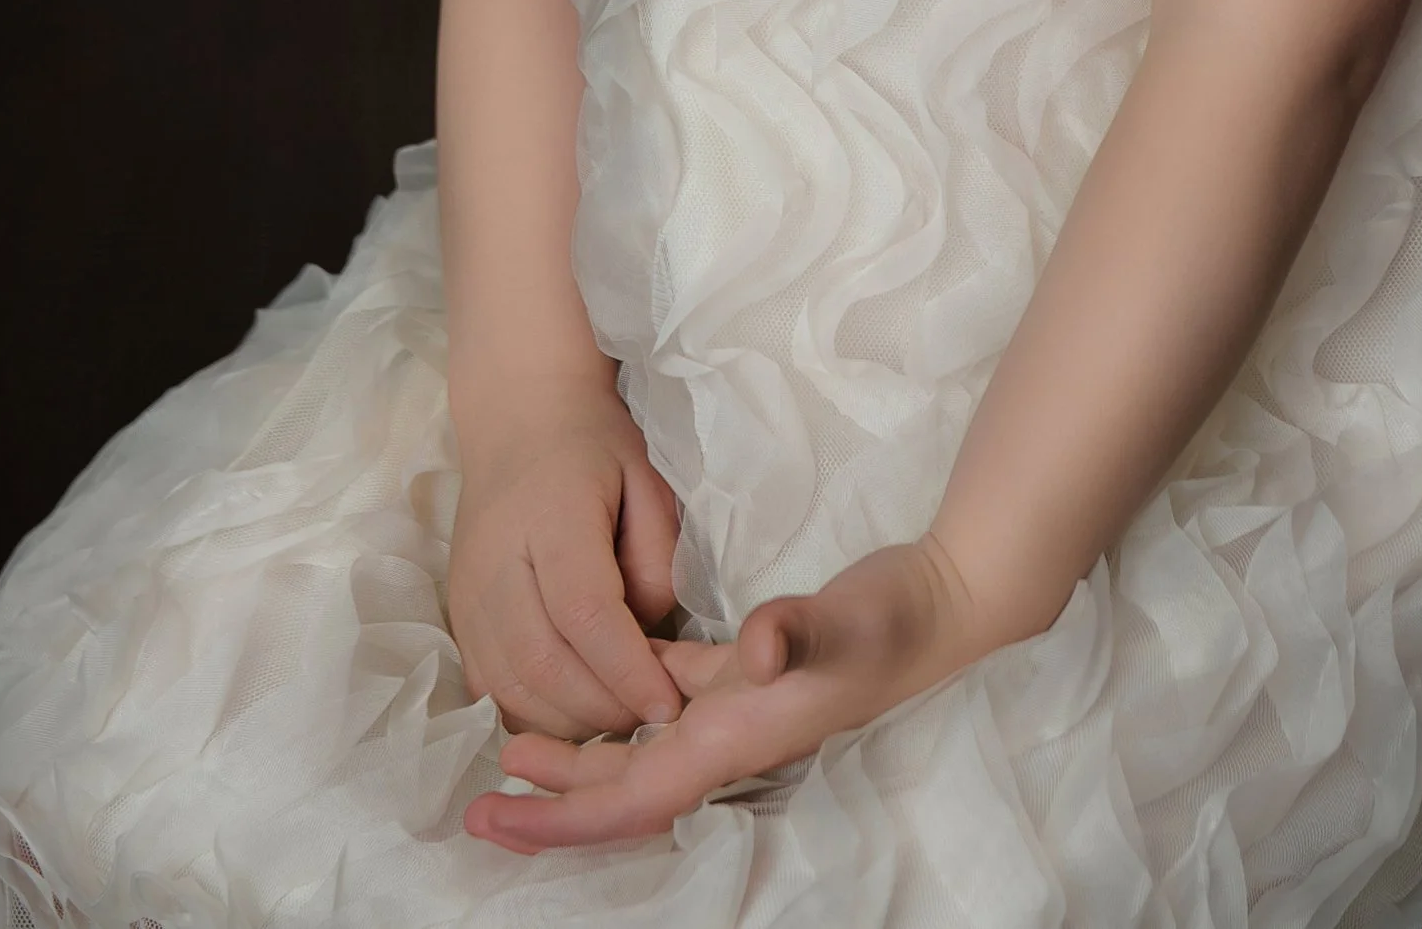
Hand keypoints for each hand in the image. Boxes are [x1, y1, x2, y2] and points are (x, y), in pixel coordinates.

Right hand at [445, 379, 684, 740]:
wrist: (517, 418)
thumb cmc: (592, 446)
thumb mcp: (646, 479)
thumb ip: (656, 557)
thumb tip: (647, 635)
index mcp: (551, 519)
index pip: (585, 612)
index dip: (627, 670)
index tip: (670, 704)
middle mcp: (496, 565)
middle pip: (543, 664)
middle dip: (604, 708)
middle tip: (653, 719)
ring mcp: (467, 599)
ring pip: (511, 690)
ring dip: (570, 723)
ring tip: (619, 717)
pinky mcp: (458, 621)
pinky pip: (490, 692)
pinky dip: (534, 717)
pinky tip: (575, 713)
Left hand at [463, 534, 995, 852]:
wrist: (943, 603)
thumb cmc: (893, 619)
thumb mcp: (844, 624)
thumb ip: (797, 634)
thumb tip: (755, 647)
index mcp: (733, 739)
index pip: (631, 800)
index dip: (562, 818)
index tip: (498, 819)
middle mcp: (726, 735)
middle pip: (620, 790)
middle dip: (549, 805)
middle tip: (478, 803)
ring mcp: (735, 704)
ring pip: (638, 747)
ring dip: (578, 754)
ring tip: (514, 744)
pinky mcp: (747, 668)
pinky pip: (667, 695)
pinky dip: (625, 694)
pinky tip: (598, 670)